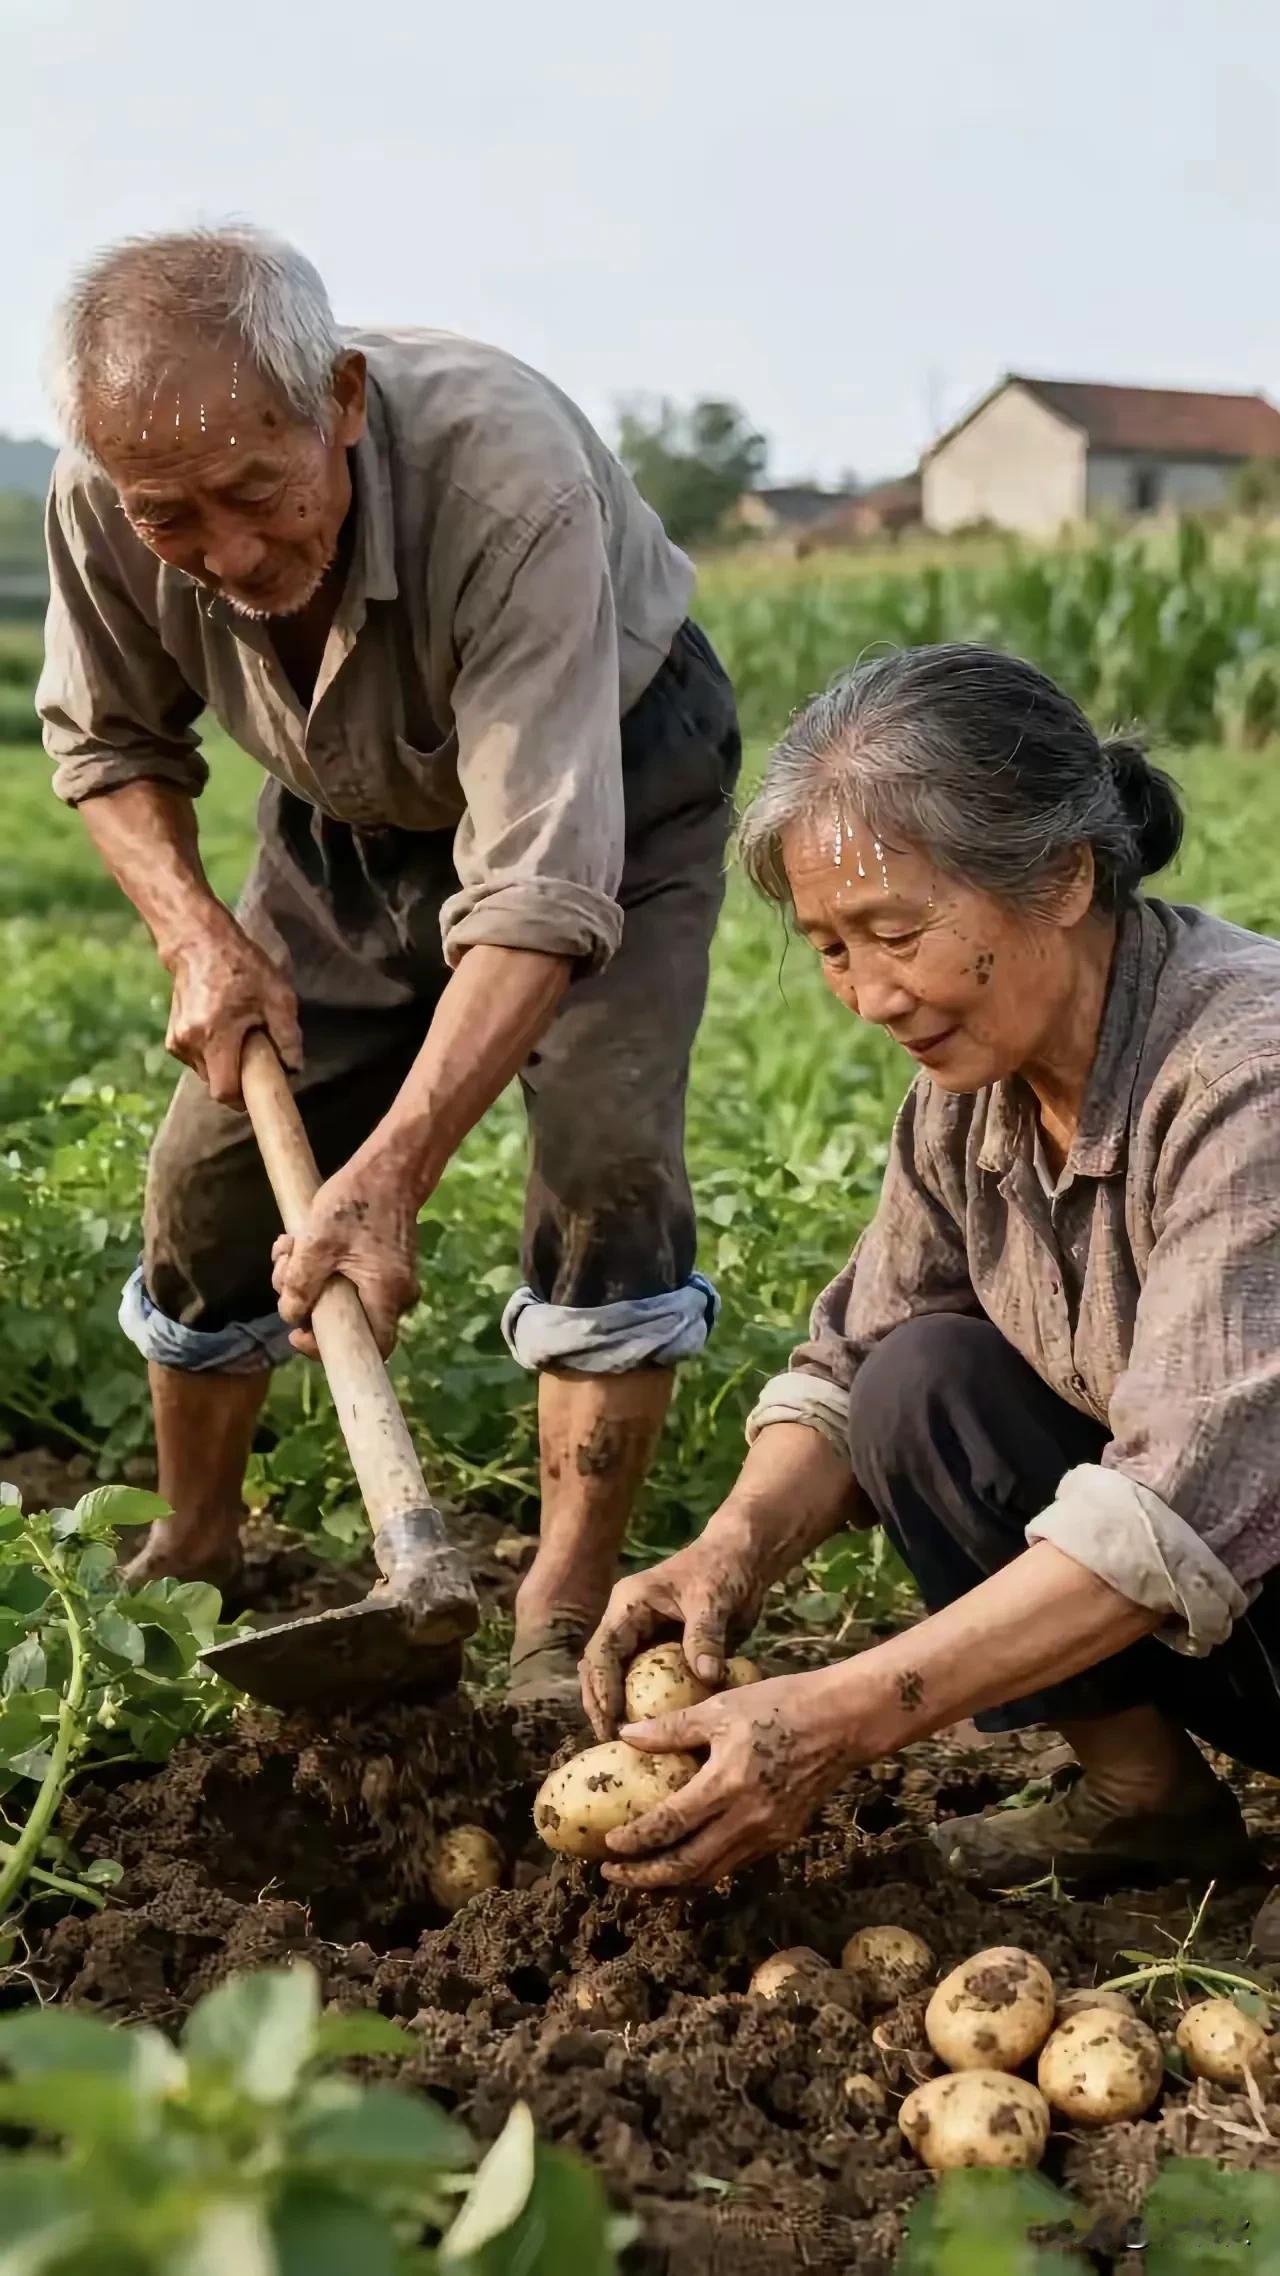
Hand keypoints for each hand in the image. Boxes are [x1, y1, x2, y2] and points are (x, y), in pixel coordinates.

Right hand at [166, 917, 300, 1106]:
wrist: (198, 941)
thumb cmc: (240, 965)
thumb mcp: (277, 996)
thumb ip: (287, 1036)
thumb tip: (293, 1068)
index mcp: (214, 1034)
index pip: (224, 1091)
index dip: (245, 1098)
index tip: (261, 1090)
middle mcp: (189, 1042)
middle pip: (217, 1085)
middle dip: (239, 1078)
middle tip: (257, 1054)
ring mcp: (177, 1042)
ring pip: (208, 1073)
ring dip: (227, 1064)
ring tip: (240, 1034)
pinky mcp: (173, 1038)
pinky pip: (200, 1060)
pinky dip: (216, 1054)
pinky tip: (225, 1030)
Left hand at [271, 1155, 421, 1358]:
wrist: (391, 1168)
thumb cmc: (356, 1203)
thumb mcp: (317, 1243)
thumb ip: (301, 1284)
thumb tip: (292, 1315)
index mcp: (385, 1296)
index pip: (368, 1349)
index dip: (329, 1350)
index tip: (298, 1332)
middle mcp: (397, 1296)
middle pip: (346, 1321)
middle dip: (305, 1299)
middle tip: (283, 1270)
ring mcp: (392, 1280)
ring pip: (342, 1297)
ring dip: (307, 1277)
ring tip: (288, 1246)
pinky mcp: (384, 1265)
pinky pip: (351, 1279)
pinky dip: (323, 1266)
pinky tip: (301, 1241)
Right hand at [581, 1523, 771, 1739]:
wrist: (743, 1559)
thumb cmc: (722, 1569)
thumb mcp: (712, 1599)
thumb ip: (705, 1636)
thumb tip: (707, 1677)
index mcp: (629, 1605)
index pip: (603, 1651)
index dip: (602, 1687)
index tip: (611, 1721)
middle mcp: (629, 1623)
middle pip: (600, 1668)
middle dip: (601, 1704)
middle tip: (611, 1740)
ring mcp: (644, 1637)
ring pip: (619, 1677)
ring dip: (618, 1707)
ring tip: (626, 1743)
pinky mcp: (664, 1650)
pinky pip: (647, 1681)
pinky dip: (647, 1704)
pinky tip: (654, 1731)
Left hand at [601, 1666, 863, 1889]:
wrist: (843, 1721)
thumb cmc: (781, 1705)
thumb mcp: (721, 1707)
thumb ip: (671, 1728)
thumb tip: (624, 1735)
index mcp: (726, 1784)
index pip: (669, 1826)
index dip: (634, 1842)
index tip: (608, 1846)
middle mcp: (747, 1819)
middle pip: (686, 1867)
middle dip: (645, 1877)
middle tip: (613, 1874)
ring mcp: (768, 1833)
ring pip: (712, 1873)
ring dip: (673, 1881)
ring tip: (643, 1876)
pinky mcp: (783, 1836)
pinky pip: (735, 1863)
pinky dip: (705, 1869)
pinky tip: (687, 1859)